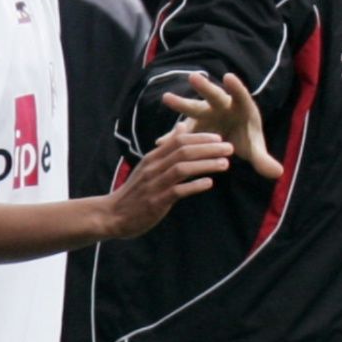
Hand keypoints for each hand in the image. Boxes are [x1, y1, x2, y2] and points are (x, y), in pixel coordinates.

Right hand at [105, 130, 234, 238]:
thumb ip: (166, 148)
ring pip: (182, 168)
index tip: (219, 137)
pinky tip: (209, 183)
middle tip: (229, 147)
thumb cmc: (135, 191)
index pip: (178, 141)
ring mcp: (154, 185)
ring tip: (225, 164)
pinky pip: (178, 191)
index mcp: (152, 158)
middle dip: (208, 148)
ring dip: (206, 165)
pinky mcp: (156, 202)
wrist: (113, 215)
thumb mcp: (148, 166)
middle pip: (183, 151)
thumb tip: (181, 126)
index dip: (200, 137)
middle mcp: (153, 168)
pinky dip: (194, 186)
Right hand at [161, 72, 282, 178]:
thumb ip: (263, 159)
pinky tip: (162, 142)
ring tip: (167, 98)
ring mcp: (206, 114)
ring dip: (182, 104)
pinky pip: (184, 131)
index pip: (241, 96)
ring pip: (194, 109)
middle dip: (204, 87)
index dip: (235, 87)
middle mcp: (221, 106)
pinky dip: (174, 137)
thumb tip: (278, 173)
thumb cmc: (245, 138)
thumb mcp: (253, 149)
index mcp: (241, 107)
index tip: (229, 77)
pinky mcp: (194, 125)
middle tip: (194, 78)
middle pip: (213, 96)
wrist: (230, 138)